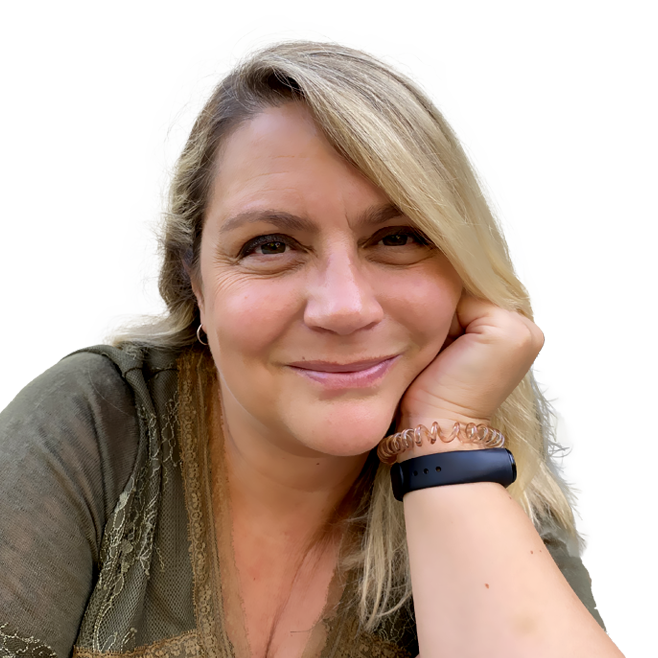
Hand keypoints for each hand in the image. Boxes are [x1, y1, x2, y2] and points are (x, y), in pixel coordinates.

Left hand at [398, 291, 543, 433]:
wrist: (441, 426)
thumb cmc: (436, 392)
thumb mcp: (451, 341)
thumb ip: (461, 310)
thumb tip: (449, 279)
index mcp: (516, 329)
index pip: (475, 292)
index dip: (450, 310)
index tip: (442, 342)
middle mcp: (526, 326)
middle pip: (471, 290)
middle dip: (449, 310)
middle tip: (444, 350)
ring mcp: (523, 328)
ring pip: (467, 293)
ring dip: (447, 314)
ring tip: (446, 351)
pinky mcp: (509, 330)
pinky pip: (465, 299)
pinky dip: (446, 319)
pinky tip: (448, 350)